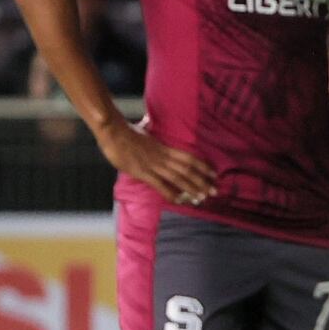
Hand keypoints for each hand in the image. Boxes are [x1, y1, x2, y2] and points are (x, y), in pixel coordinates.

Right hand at [95, 120, 215, 206]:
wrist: (113, 131)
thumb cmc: (126, 132)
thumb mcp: (145, 132)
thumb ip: (153, 136)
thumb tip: (151, 128)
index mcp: (165, 148)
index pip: (189, 157)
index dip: (203, 166)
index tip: (214, 174)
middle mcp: (163, 157)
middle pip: (187, 169)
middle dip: (202, 181)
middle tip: (215, 191)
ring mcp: (153, 165)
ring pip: (178, 177)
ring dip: (191, 188)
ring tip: (203, 197)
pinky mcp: (142, 172)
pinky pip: (159, 184)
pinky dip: (171, 193)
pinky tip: (180, 200)